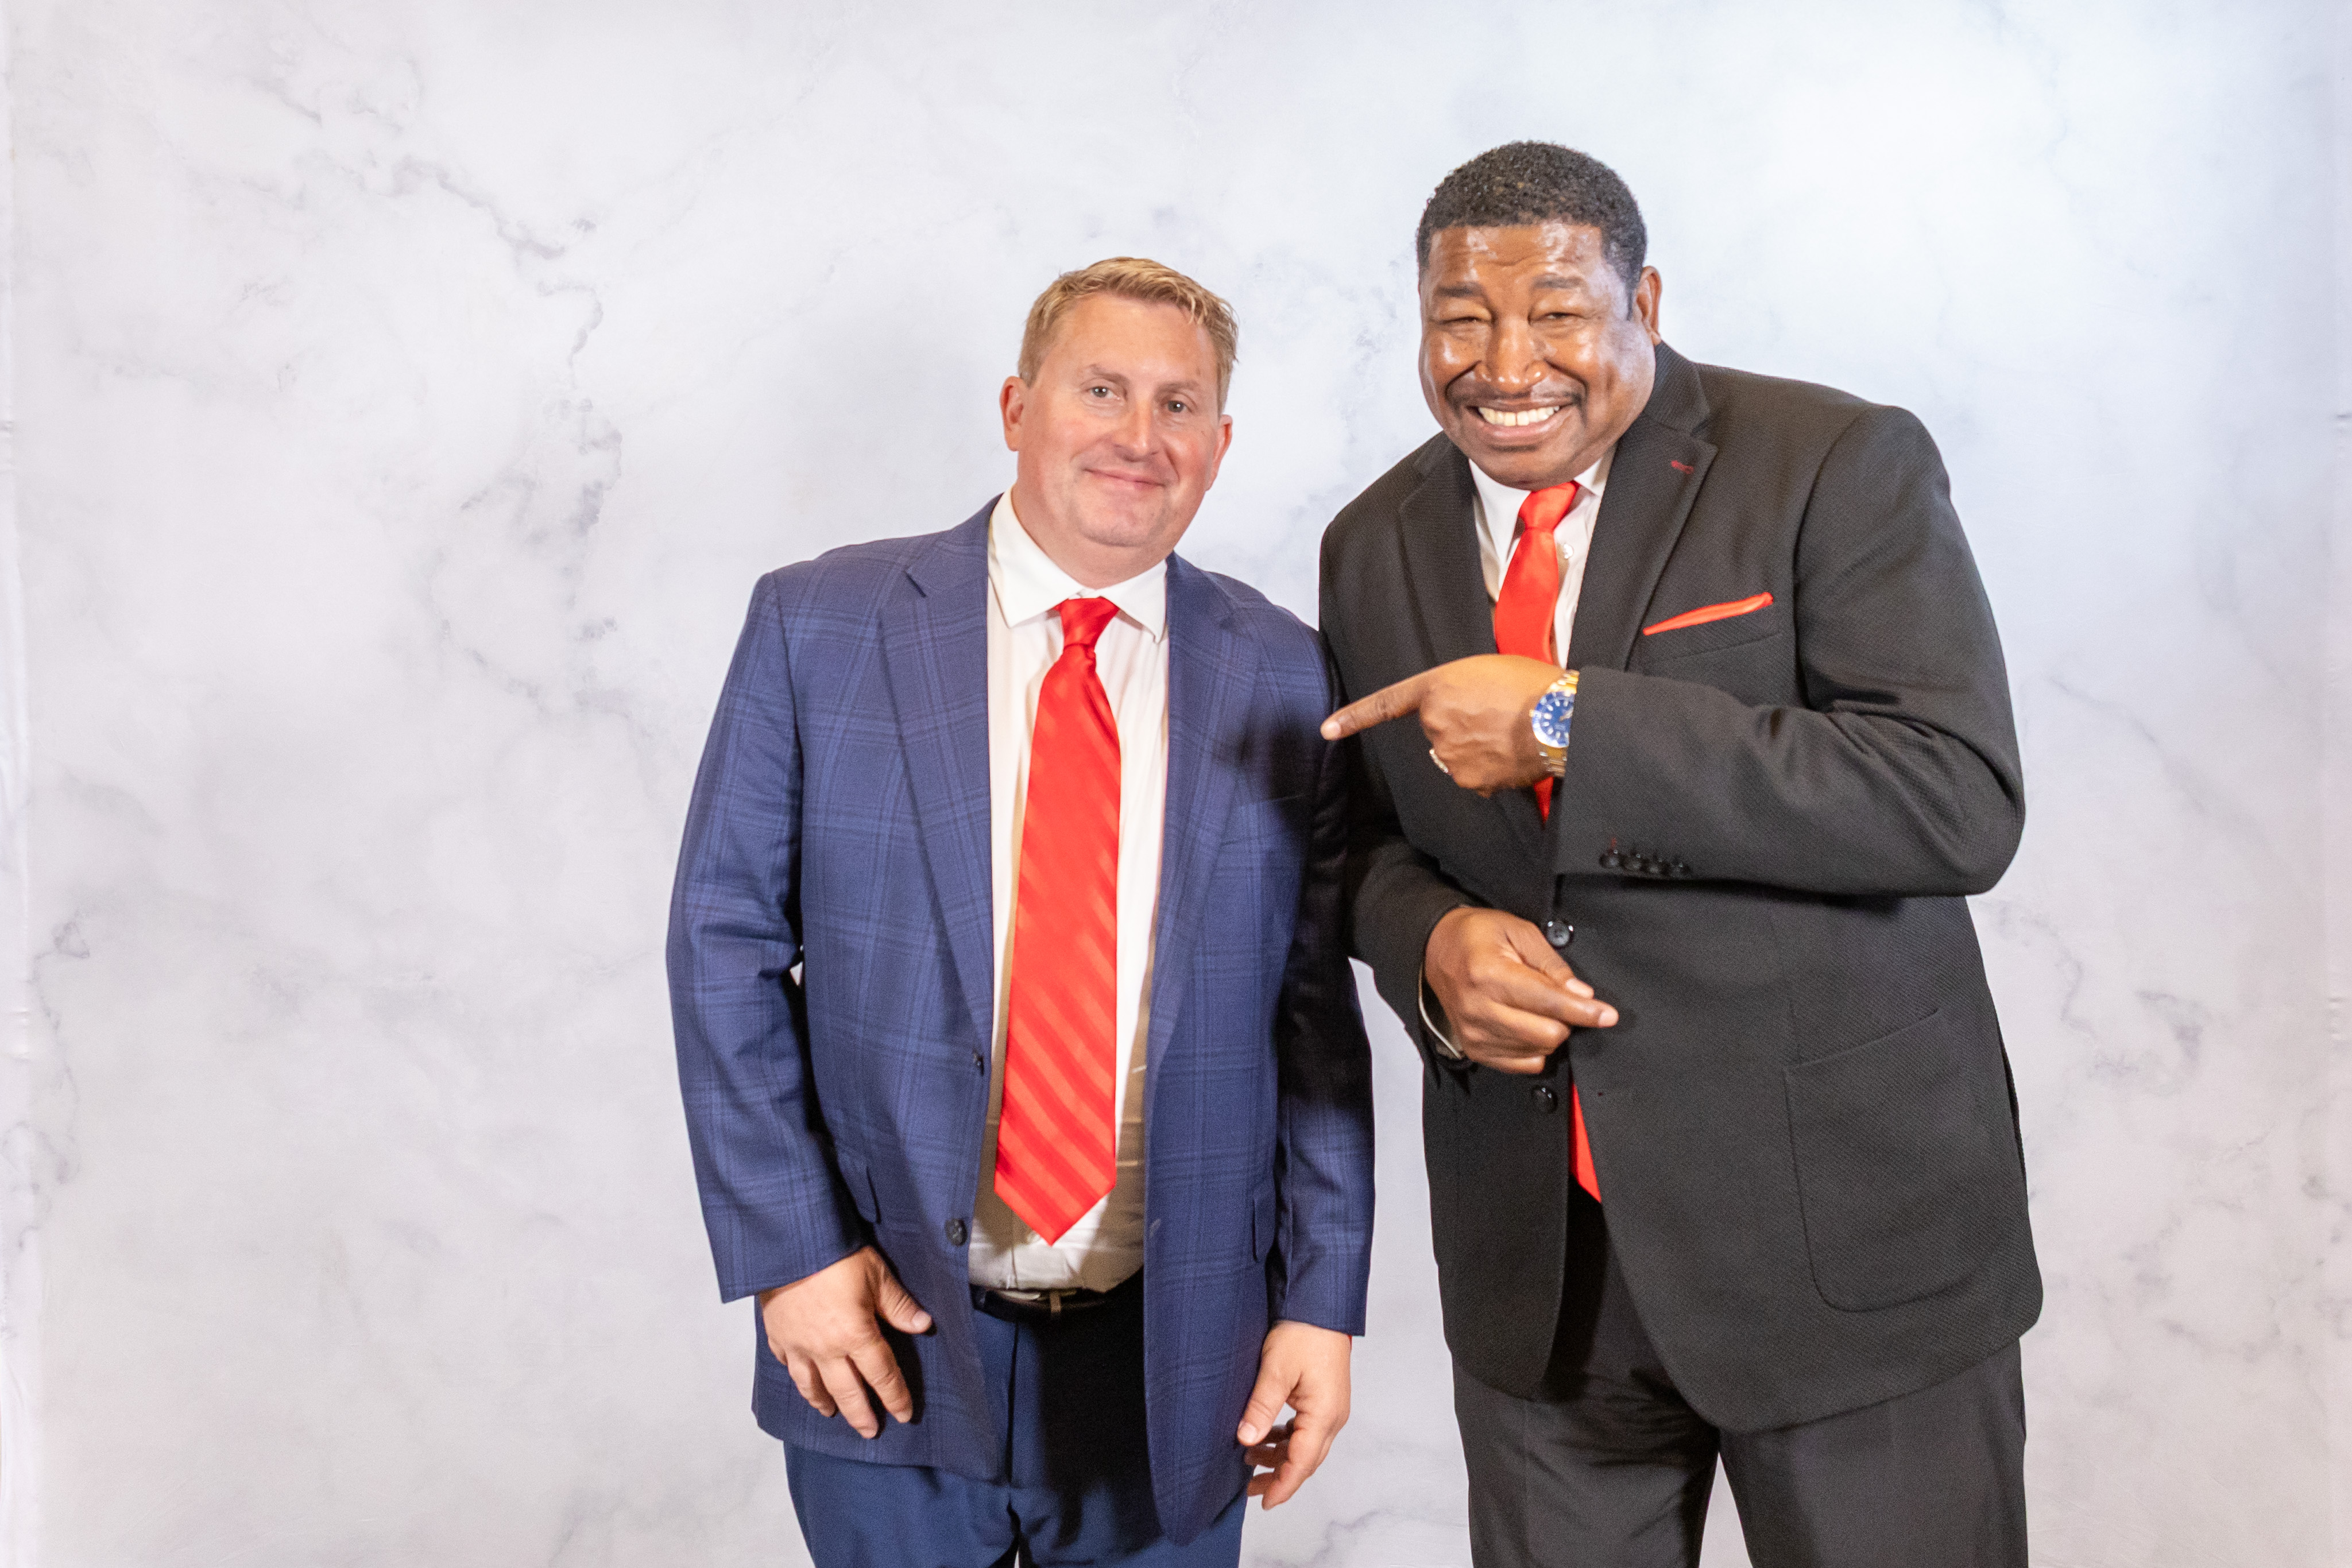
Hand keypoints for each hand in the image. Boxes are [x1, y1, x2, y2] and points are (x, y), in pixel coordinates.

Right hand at [757, 1245, 932, 1437]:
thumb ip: (899, 1305)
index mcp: (856, 1335)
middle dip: (861, 1415)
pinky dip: (797, 1378)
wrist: (788, 1242)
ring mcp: (798, 1345)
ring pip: (813, 1386)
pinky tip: (802, 1381)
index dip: (895, 1397)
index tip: (903, 1414)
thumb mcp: (876, 1275)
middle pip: (847, 1391)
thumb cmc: (833, 1254)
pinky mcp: (777, 1335)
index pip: (882, 1376)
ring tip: (832, 1413)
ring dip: (825, 1403)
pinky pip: (787, 1365)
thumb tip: (923, 1325)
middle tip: (870, 1431)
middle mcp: (826, 1348)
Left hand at [1237, 1321, 1351, 1507]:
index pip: (1302, 1463)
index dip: (1282, 1485)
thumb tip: (1245, 1439)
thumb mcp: (1275, 1370)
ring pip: (1305, 1446)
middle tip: (1249, 1489)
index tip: (1263, 1502)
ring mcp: (1331, 1408)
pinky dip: (1285, 1439)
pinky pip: (1306, 1430)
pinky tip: (1265, 1437)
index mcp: (1324, 1414)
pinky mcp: (1324, 1399)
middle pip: (1306, 1460)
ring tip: (1248, 1460)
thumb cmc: (1304, 1332)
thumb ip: (1261, 1408)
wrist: (1321, 1305)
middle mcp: (1333, 1416)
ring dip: (1279, 1457)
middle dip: (1279, 1477)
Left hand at [1321, 654, 1562, 794]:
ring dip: (1475, 749)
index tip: (1326, 730)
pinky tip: (1512, 753)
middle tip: (1496, 715)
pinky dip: (1489, 769)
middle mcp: (1434, 722)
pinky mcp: (1468, 779)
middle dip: (1459, 727)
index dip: (1354, 717)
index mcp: (1436, 688)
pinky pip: (1474, 776)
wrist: (1559, 716)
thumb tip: (1460, 721)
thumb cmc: (1532, 684)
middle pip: (1437, 730)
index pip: (1386, 704)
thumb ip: (1458, 692)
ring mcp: (1449, 754)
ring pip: (1455, 755)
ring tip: (1509, 732)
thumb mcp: (1485, 670)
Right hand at [1426, 907, 1616, 1072]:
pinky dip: (1535, 1048)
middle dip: (1566, 1019)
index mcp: (1490, 975)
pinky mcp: (1476, 1049)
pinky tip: (1526, 1025)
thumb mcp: (1520, 932)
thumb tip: (1582, 995)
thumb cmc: (1477, 937)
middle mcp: (1479, 1008)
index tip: (1606, 1015)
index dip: (1584, 1011)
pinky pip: (1523, 1064)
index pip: (1549, 1002)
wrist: (1438, 948)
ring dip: (1549, 1032)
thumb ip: (1553, 965)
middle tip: (1560, 999)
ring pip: (1538, 1051)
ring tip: (1535, 1007)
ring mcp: (1475, 1033)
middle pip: (1548, 1034)